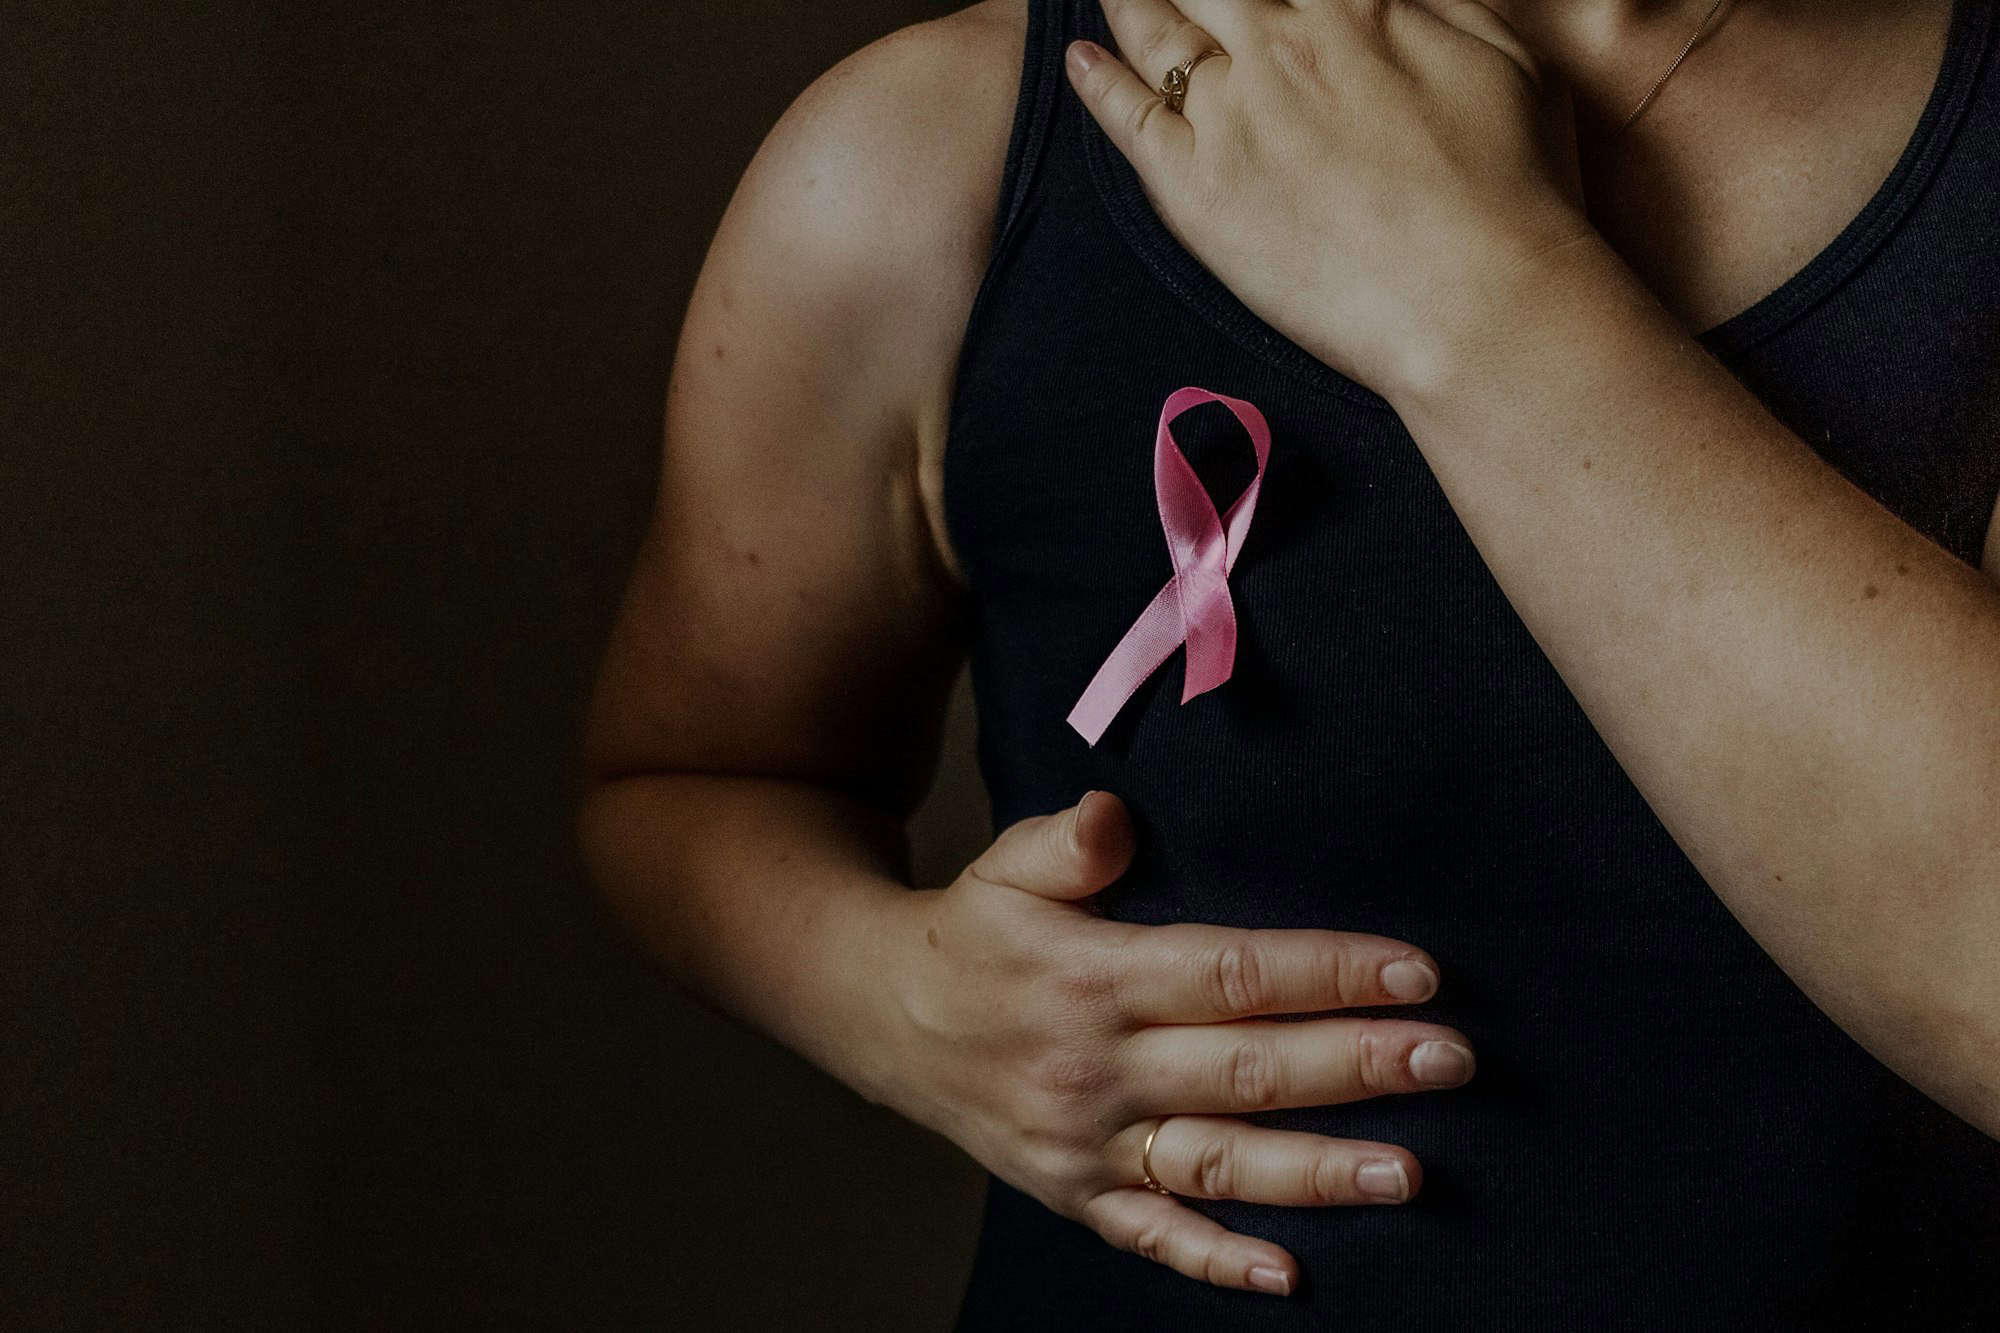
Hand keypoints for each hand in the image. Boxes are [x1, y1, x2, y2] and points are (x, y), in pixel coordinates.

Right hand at [878, 790, 1475, 1297]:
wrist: (883, 1017)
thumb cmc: (972, 933)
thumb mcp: (1004, 866)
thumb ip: (1067, 842)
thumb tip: (1114, 819)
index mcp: (1091, 976)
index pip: (1230, 975)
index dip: (1327, 971)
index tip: (1415, 969)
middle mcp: (1095, 1067)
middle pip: (1243, 1070)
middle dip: (1354, 1065)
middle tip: (1449, 1059)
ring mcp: (1086, 1142)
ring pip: (1216, 1162)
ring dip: (1314, 1171)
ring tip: (1407, 1172)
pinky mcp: (1075, 1193)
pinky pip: (1151, 1236)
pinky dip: (1217, 1260)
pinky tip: (1289, 1272)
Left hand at [1066, 0, 1597, 400]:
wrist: (1479, 301)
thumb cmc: (1516, 191)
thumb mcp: (1504, 57)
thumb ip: (1436, 5)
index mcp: (1355, 8)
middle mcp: (1281, 47)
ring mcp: (1231, 115)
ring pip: (1158, 33)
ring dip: (1133, 2)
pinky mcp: (1195, 190)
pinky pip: (1128, 118)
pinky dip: (1097, 80)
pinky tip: (1081, 56)